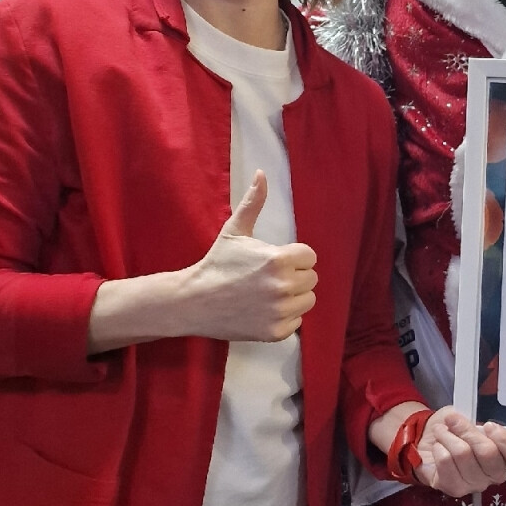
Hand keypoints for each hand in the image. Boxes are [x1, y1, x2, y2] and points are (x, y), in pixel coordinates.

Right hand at [178, 172, 317, 341]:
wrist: (194, 301)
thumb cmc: (217, 263)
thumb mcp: (235, 231)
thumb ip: (253, 203)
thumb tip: (262, 173)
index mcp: (279, 259)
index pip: (309, 257)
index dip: (293, 257)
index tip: (273, 261)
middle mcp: (283, 286)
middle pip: (311, 279)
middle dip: (294, 276)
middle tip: (267, 278)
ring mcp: (280, 311)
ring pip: (307, 301)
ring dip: (293, 297)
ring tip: (267, 294)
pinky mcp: (275, 332)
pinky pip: (296, 322)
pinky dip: (283, 318)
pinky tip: (262, 311)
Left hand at [414, 408, 505, 495]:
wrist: (429, 441)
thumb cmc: (454, 429)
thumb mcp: (470, 416)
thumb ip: (479, 416)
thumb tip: (475, 417)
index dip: (505, 439)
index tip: (488, 425)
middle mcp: (495, 473)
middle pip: (488, 452)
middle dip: (467, 430)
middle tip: (453, 420)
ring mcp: (476, 484)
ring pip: (463, 454)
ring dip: (447, 436)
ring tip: (441, 431)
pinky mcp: (455, 488)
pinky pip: (445, 462)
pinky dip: (438, 448)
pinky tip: (438, 447)